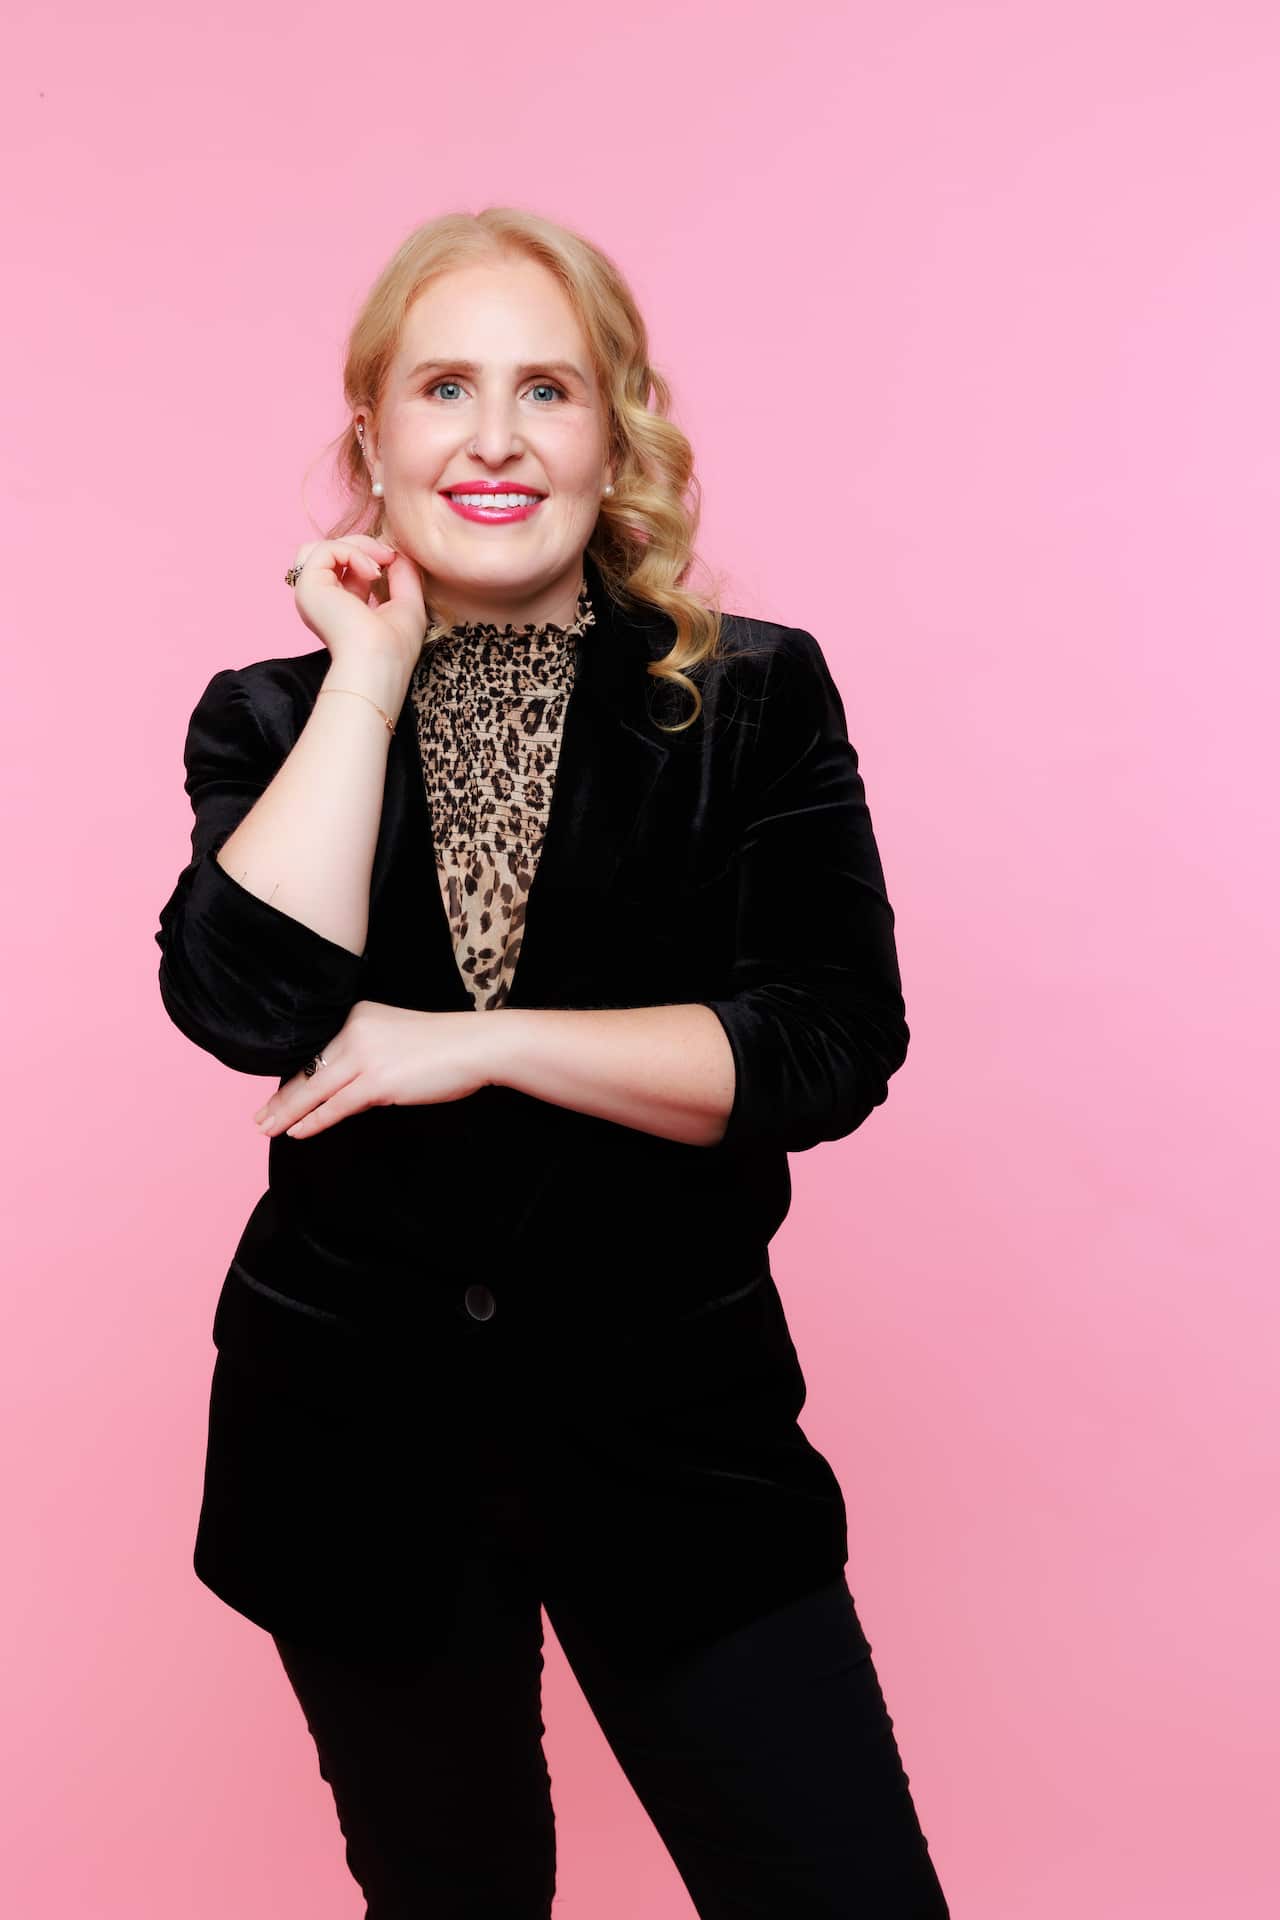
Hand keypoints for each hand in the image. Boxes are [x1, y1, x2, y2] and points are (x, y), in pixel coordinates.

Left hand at [251, 1001, 493, 1139]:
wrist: (476, 1046)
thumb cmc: (445, 1046)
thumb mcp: (396, 1038)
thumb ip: (369, 1053)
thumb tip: (348, 1086)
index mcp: (357, 1017)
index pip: (316, 1051)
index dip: (292, 1077)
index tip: (274, 1095)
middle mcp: (354, 1031)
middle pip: (307, 1069)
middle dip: (280, 1098)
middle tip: (257, 1118)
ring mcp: (364, 1056)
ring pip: (314, 1089)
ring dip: (287, 1112)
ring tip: (266, 1129)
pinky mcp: (376, 1081)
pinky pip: (335, 1106)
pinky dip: (313, 1120)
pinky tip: (297, 1131)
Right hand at [288, 533, 427, 678]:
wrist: (377, 665)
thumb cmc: (394, 648)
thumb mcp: (407, 604)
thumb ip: (403, 575)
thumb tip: (399, 553)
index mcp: (339, 606)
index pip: (346, 567)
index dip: (371, 556)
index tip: (395, 562)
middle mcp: (320, 600)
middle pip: (331, 552)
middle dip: (364, 546)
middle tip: (390, 557)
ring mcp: (310, 592)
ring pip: (322, 547)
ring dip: (355, 545)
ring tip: (379, 562)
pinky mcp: (308, 586)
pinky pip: (326, 549)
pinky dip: (353, 552)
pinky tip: (373, 572)